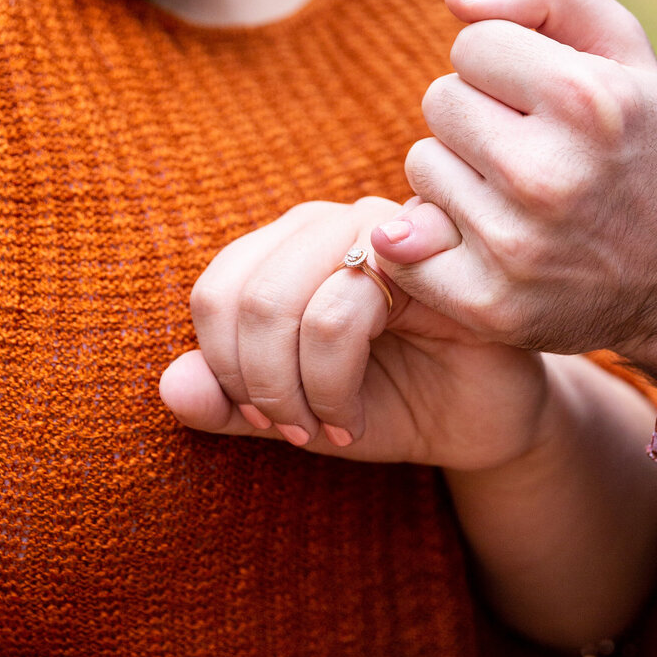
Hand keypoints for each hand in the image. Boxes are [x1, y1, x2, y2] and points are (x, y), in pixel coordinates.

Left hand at [160, 197, 550, 465]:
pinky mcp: (431, 257)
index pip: (217, 291)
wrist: (486, 423)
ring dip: (301, 391)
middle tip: (295, 431)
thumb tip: (170, 386)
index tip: (261, 421)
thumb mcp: (294, 415)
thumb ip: (229, 403)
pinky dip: (336, 385)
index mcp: (289, 249)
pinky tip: (360, 415)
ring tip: (332, 426)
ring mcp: (385, 229)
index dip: (223, 368)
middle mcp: (332, 225)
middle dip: (259, 387)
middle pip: (247, 297)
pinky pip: (349, 306)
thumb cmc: (391, 404)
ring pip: (294, 304)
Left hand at [369, 0, 656, 376]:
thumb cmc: (640, 144)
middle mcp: (549, 174)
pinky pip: (402, 244)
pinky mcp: (488, 304)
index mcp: (586, 100)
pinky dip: (432, 239)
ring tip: (518, 195)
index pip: (473, 43)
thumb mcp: (624, 49)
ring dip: (459, 174)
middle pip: (440, 101)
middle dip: (479, 115)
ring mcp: (516, 246)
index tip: (545, 98)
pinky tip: (484, 241)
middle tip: (532, 148)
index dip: (505, 64)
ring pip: (422, 166)